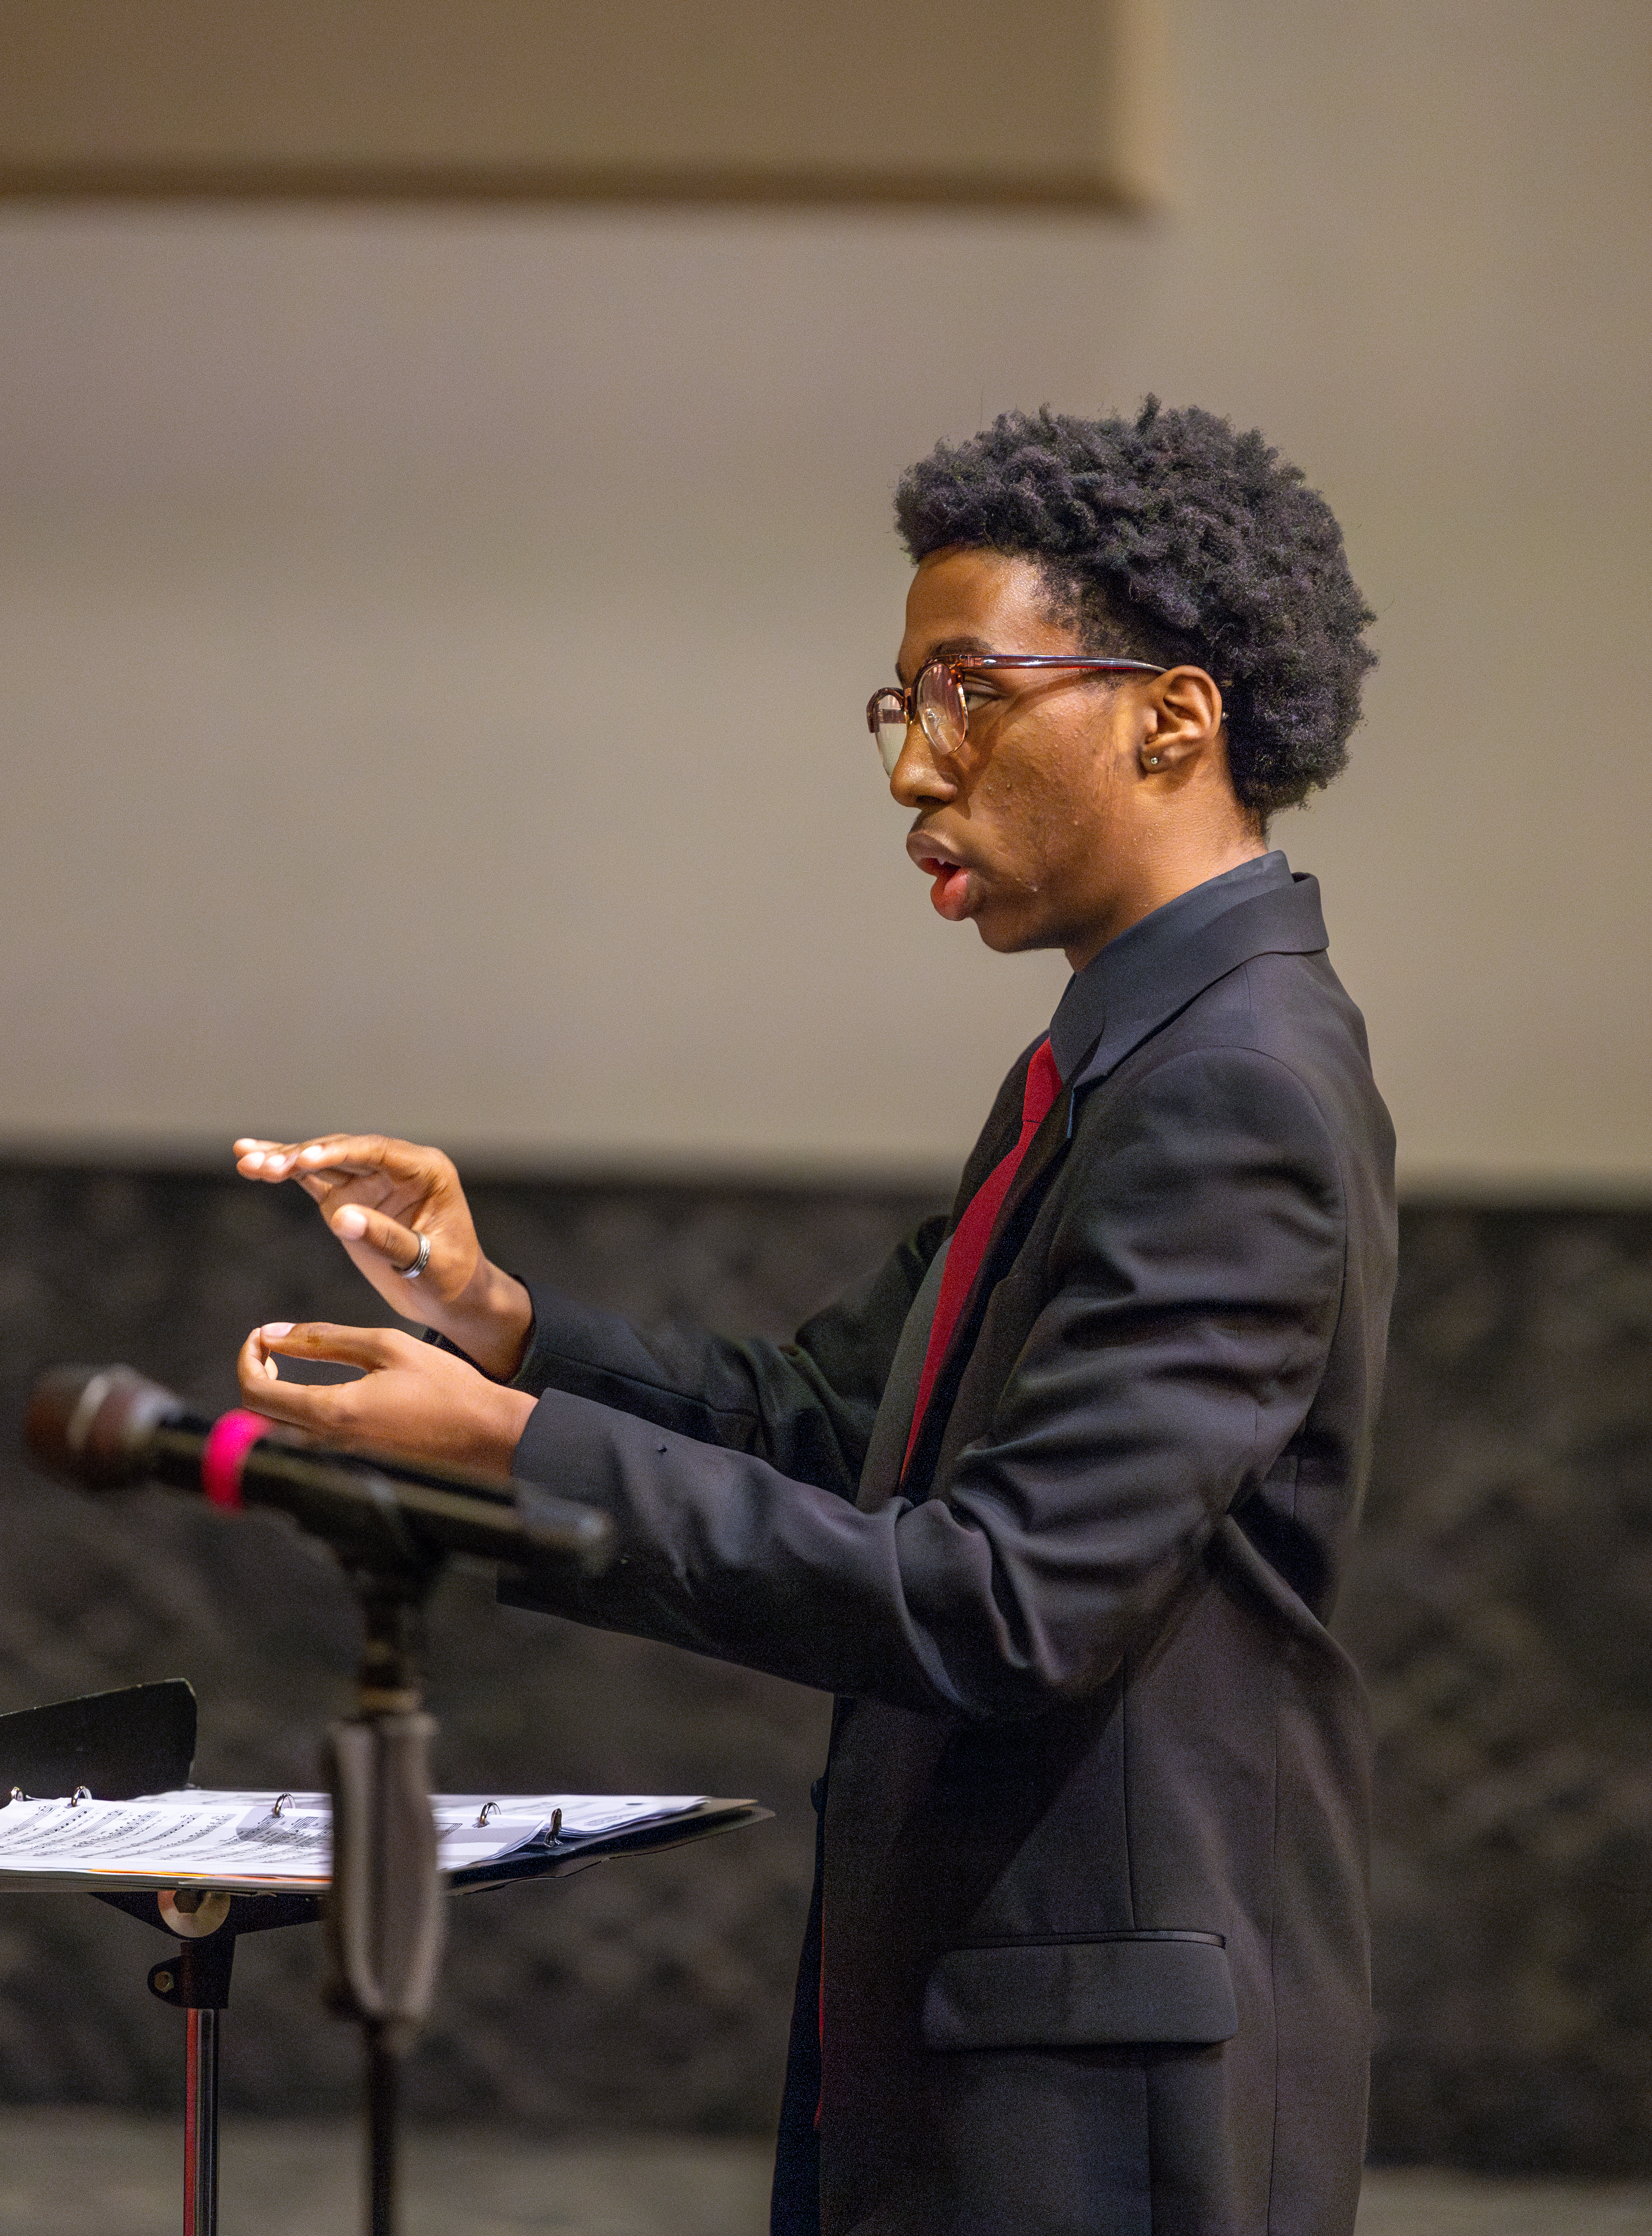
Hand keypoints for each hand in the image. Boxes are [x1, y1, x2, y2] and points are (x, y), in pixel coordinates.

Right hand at [232, 1133, 531, 1379]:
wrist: (453, 1298)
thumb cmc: (451, 1279)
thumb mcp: (427, 1264)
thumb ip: (388, 1239)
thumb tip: (339, 1218)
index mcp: (426, 1170)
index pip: (376, 1151)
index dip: (338, 1152)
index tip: (303, 1160)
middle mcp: (396, 1167)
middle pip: (343, 1151)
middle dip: (301, 1156)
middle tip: (262, 1165)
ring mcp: (369, 1180)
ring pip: (322, 1162)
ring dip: (283, 1159)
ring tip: (244, 1158)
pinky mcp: (349, 1198)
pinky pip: (313, 1180)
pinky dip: (285, 1172)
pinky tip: (252, 1161)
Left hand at [238, 1320, 536, 1474]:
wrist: (490, 1438)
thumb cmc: (445, 1387)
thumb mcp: (386, 1346)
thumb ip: (324, 1339)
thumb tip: (272, 1334)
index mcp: (332, 1413)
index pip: (255, 1391)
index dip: (247, 1359)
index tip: (261, 1338)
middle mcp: (327, 1448)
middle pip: (259, 1417)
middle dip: (257, 1376)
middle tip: (275, 1350)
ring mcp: (339, 1466)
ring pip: (280, 1433)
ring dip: (276, 1399)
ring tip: (293, 1369)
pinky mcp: (354, 1472)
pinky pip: (306, 1447)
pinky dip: (298, 1418)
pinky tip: (325, 1397)